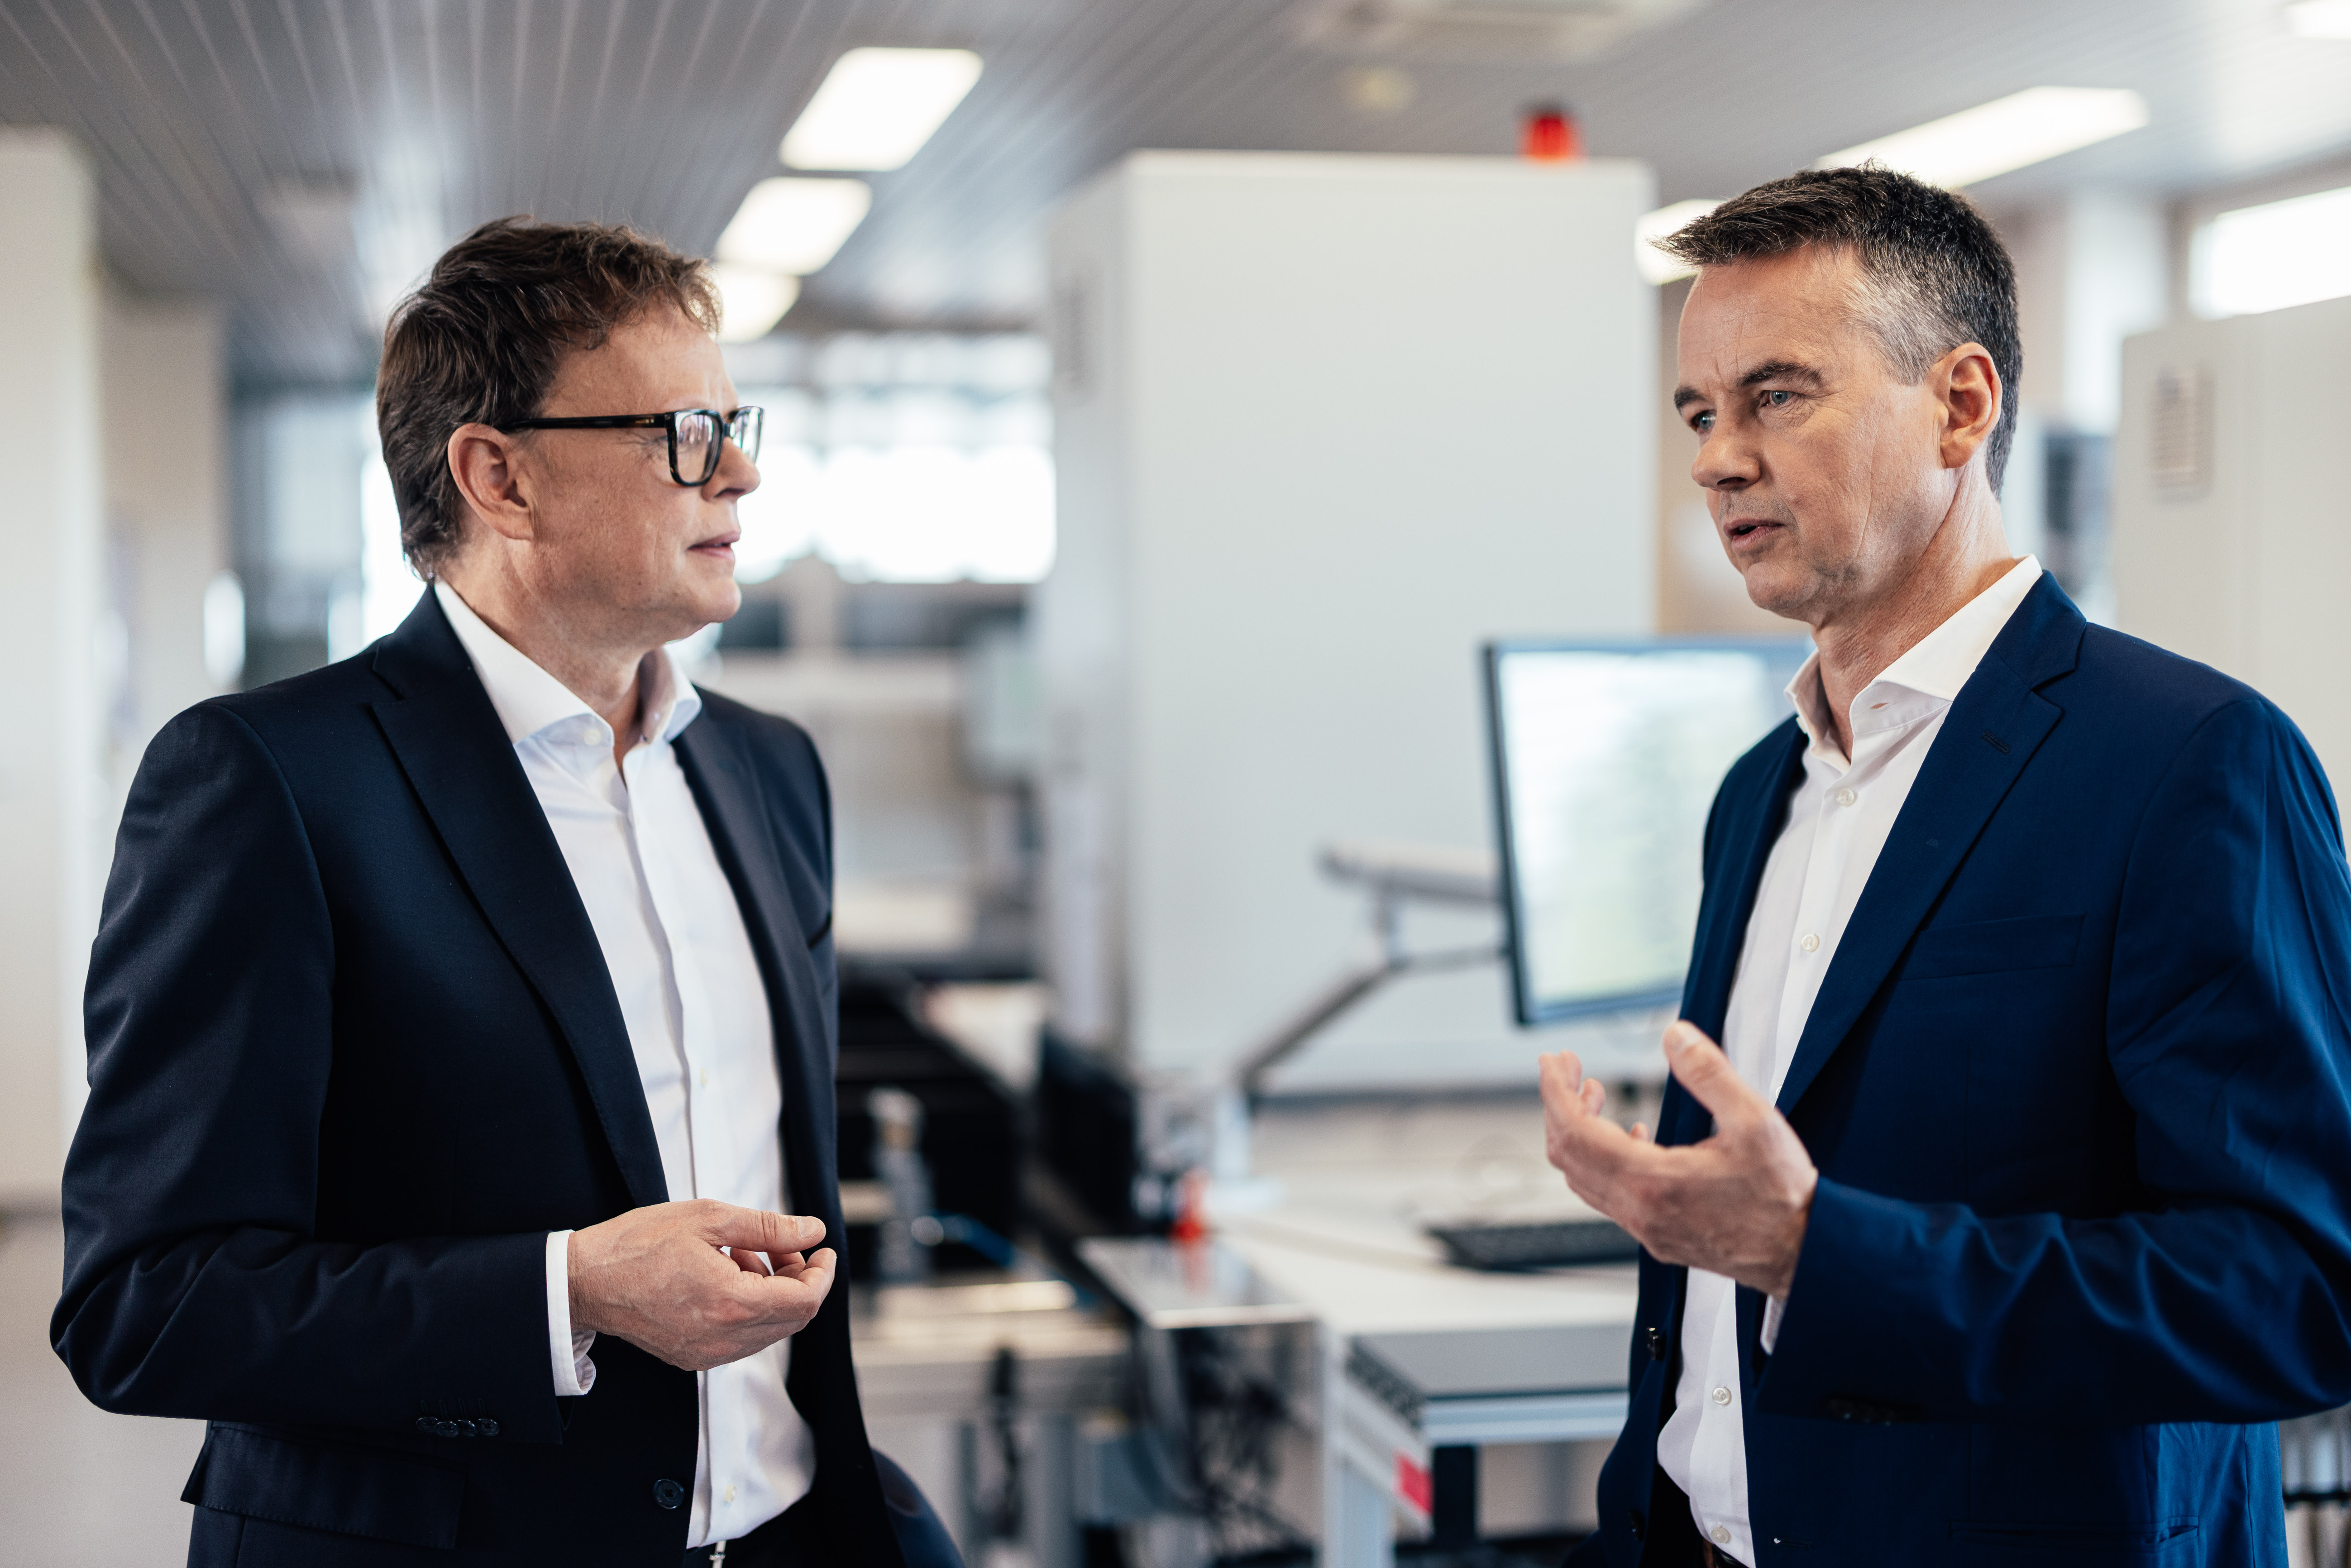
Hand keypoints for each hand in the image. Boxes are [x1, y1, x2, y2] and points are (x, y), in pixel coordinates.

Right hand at [568, 1199, 836, 1371]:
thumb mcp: (708, 1218)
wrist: (585, 1281)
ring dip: (771, 1291)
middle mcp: (723, 1339)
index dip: (823, 1273)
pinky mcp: (692, 1358)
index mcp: (730, 1304)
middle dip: (798, 1278)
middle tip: (778, 1243)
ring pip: (769, 1329)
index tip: (821, 1248)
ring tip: (739, 1253)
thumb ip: (768, 1227)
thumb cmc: (638, 1244)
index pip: (806, 1301)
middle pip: (793, 1317)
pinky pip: (742, 1338)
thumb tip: (813, 1230)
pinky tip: (723, 1275)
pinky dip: (747, 1307)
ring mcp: (707, 1354)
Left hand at [1539, 1020, 1817, 1296]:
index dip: (1555, 1090)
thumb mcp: (1753, 1121)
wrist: (1804, 1253)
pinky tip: (1632, 1135)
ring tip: (1594, 1093)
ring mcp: (1645, 1228)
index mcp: (1652, 1183)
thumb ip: (1709, 1073)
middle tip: (1570, 1068)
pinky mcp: (1658, 1236)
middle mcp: (1639, 1211)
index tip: (1555, 1060)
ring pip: (1583, 1177)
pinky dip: (1603, 1158)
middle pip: (1567, 1155)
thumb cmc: (1783, 1196)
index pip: (1574, 1132)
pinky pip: (1609, 1195)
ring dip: (1579, 1131)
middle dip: (1560, 1104)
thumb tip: (1675, 1036)